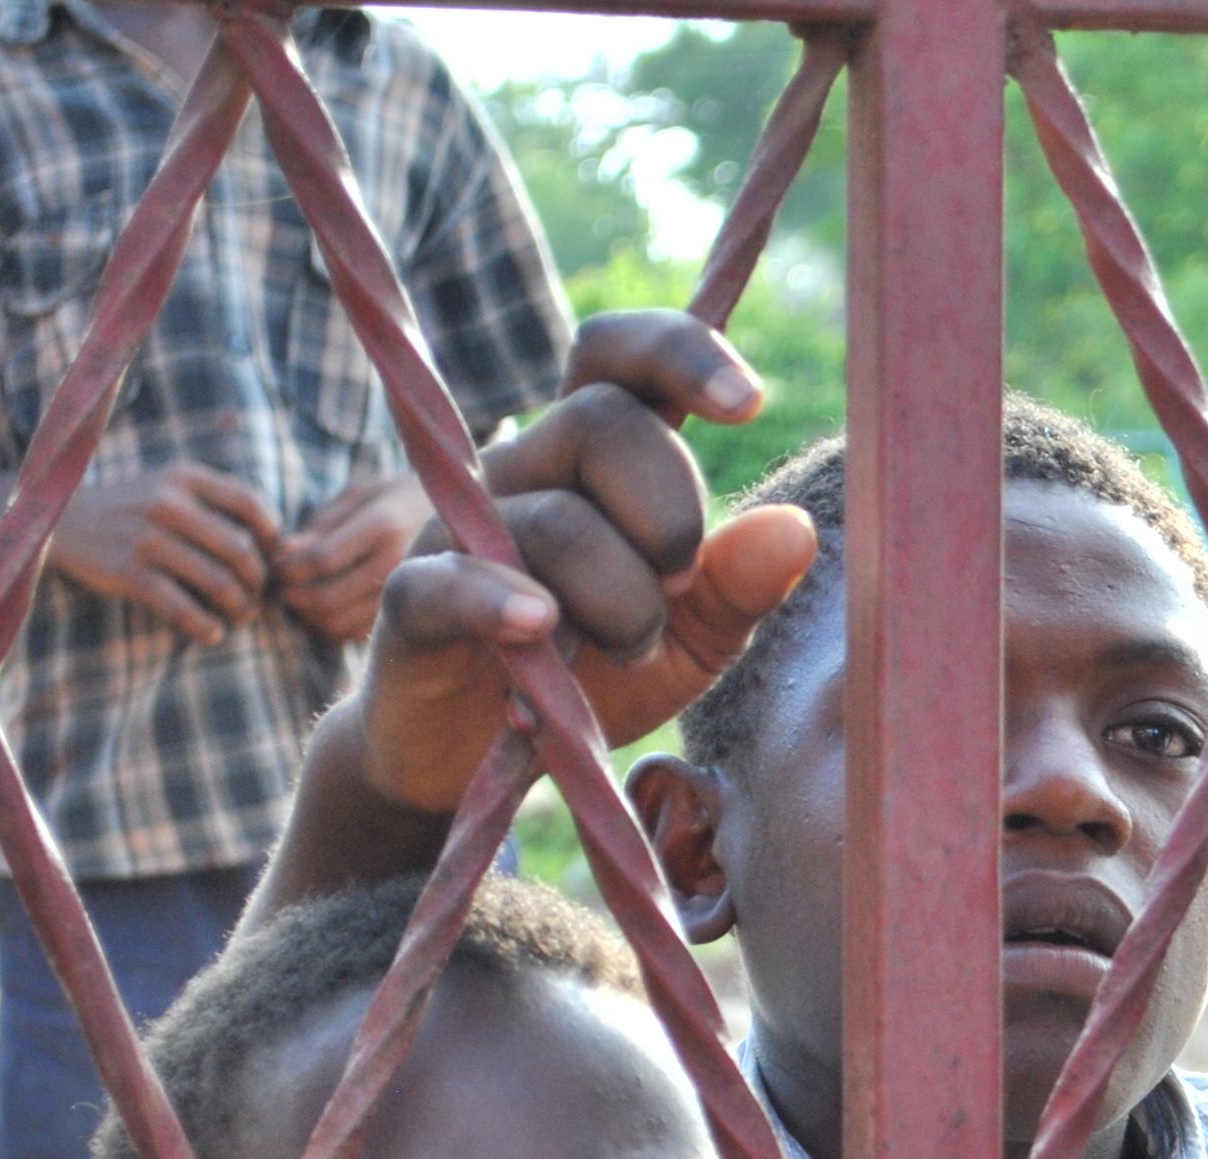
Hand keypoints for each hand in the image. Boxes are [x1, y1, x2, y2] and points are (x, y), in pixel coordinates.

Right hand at [47, 462, 279, 646]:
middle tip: (259, 596)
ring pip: (219, 581)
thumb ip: (212, 503)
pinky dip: (206, 627)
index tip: (272, 556)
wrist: (60, 518)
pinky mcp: (129, 571)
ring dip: (241, 607)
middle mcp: (167, 502)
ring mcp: (148, 537)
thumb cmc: (130, 508)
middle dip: (260, 581)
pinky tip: (212, 633)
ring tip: (242, 615)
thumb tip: (273, 545)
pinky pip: (183, 607)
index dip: (272, 534)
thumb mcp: (168, 486)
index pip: (250, 501)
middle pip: (241, 549)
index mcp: (183, 476)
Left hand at [275, 475, 431, 643]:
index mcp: (385, 526)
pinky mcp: (407, 616)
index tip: (275, 561)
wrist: (464, 520)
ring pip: (337, 623)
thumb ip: (322, 523)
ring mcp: (407, 595)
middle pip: (326, 598)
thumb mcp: (362, 495)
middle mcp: (399, 565)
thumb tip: (285, 552)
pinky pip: (354, 634)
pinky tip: (326, 608)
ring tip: (300, 596)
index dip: (288, 566)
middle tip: (282, 584)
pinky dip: (329, 627)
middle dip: (292, 594)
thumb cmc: (399, 500)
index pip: (321, 559)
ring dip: (307, 615)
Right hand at [345, 311, 810, 815]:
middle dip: (668, 512)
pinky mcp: (413, 600)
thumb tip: (794, 529)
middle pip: (600, 420)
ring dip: (621, 604)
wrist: (483, 758)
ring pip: (555, 522)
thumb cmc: (595, 678)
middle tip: (680, 592)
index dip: (680, 352)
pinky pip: (454, 582)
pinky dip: (501, 602)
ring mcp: (463, 528)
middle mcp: (526, 470)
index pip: (620, 356)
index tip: (750, 402)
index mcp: (596, 460)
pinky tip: (540, 629)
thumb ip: (739, 587)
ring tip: (625, 656)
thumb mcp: (692, 642)